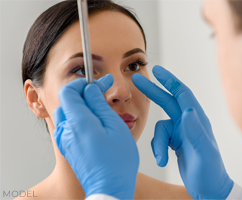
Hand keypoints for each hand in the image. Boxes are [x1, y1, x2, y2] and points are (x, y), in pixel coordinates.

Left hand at [53, 75, 138, 199]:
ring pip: (68, 112)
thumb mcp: (114, 126)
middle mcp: (67, 130)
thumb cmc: (117, 161)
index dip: (84, 83)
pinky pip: (69, 125)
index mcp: (78, 122)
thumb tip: (91, 88)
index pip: (70, 91)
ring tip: (101, 110)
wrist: (110, 188)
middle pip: (68, 100)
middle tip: (103, 94)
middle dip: (85, 93)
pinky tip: (95, 124)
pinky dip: (80, 117)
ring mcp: (65, 140)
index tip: (100, 83)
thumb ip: (100, 104)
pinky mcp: (68, 147)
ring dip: (83, 105)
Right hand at [132, 66, 232, 199]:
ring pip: (160, 128)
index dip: (170, 81)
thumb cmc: (210, 172)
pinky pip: (159, 139)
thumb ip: (195, 131)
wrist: (208, 189)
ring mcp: (181, 132)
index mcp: (197, 120)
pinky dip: (157, 149)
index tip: (157, 70)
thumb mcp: (204, 152)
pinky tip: (163, 160)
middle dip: (152, 91)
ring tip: (161, 158)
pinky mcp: (175, 142)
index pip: (182, 94)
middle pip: (167, 101)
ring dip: (157, 143)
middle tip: (137, 80)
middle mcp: (188, 122)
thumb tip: (188, 109)